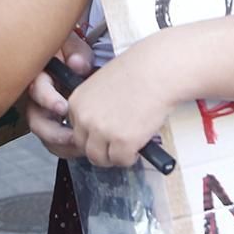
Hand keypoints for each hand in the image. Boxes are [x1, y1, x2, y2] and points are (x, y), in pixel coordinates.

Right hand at [25, 33, 92, 159]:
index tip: (63, 108)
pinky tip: (82, 147)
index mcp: (38, 76)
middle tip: (71, 137)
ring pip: (44, 135)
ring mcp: (43, 113)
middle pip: (35, 120)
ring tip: (80, 146)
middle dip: (52, 132)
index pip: (37, 89)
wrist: (71, 60)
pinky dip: (66, 148)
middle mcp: (36, 98)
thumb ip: (76, 52)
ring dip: (60, 145)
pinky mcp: (53, 125)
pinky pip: (54, 142)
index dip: (48, 100)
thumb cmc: (68, 51)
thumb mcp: (72, 45)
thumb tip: (78, 65)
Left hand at [65, 35, 180, 168]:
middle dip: (101, 149)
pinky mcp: (123, 143)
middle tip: (116, 144)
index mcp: (77, 103)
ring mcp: (103, 132)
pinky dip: (131, 157)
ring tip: (127, 146)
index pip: (76, 130)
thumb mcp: (101, 85)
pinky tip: (138, 145)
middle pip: (84, 148)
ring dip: (113, 156)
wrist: (157, 72)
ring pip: (100, 159)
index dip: (92, 135)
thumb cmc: (136, 73)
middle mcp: (85, 119)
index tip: (104, 135)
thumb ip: (93, 107)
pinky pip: (122, 161)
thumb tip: (97, 128)